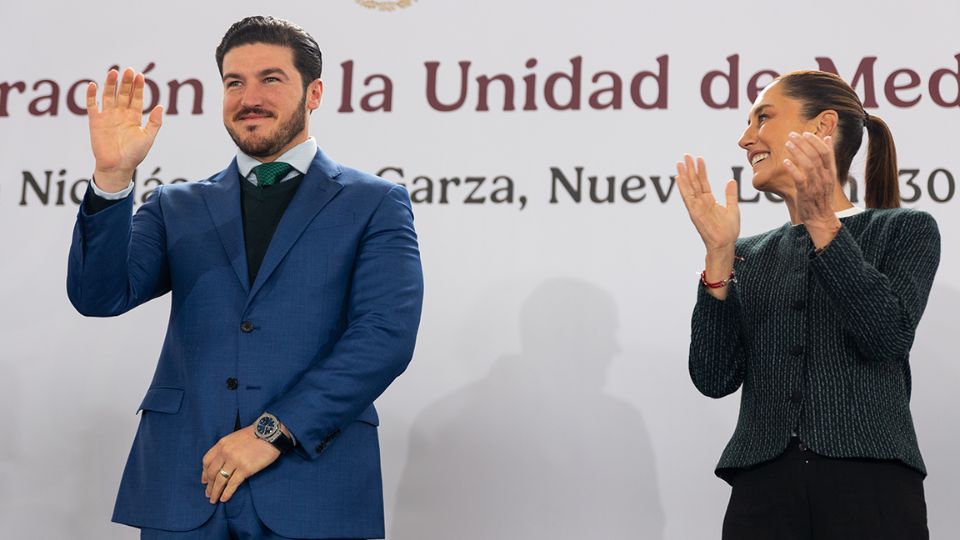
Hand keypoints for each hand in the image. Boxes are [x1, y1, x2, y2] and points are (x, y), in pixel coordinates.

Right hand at [86, 67, 162, 190]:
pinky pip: (92, 105)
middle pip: (123, 94)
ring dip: (110, 84)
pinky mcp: (95, 121)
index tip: (140, 76)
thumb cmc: (134, 155)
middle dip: (126, 82)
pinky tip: (93, 85)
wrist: (117, 167)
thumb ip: (154, 122)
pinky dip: (91, 95)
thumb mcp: (148, 138)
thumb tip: (161, 106)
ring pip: (108, 96)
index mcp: (134, 117)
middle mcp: (121, 114)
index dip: (138, 87)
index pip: (137, 98)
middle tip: (129, 70)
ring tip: (113, 72)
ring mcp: (108, 116)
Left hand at [201, 425, 279, 503]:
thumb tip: (220, 463)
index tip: (204, 481)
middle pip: (212, 473)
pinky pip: (232, 484)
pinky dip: (226, 493)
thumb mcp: (235, 438)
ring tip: (213, 500)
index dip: (204, 473)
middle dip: (209, 486)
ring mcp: (235, 461)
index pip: (206, 461)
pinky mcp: (245, 469)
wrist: (270, 433)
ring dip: (215, 492)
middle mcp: (226, 452)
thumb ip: (226, 448)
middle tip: (208, 494)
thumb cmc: (255, 435)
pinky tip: (224, 499)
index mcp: (222, 444)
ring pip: (220, 480)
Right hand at [675, 154, 740, 252]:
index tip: (699, 158)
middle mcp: (701, 202)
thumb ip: (730, 195)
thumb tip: (730, 181)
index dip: (701, 170)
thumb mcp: (732, 209)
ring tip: (680, 163)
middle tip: (686, 155)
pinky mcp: (694, 212)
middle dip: (690, 168)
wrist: (725, 244)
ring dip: (684, 175)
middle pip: (694, 182)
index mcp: (709, 201)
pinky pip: (688, 198)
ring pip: (689, 188)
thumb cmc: (728, 230)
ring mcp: (696, 207)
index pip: (703, 182)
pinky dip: (683, 188)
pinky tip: (679, 178)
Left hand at [783, 132, 841, 245]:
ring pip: (809, 165)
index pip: (826, 152)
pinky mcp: (806, 194)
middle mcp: (825, 177)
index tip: (804, 133)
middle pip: (816, 156)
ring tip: (788, 144)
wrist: (820, 217)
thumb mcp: (828, 175)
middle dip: (804, 143)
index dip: (815, 141)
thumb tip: (827, 139)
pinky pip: (800, 179)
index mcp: (831, 172)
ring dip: (797, 153)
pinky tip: (785, 161)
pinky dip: (793, 169)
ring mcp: (816, 186)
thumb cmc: (821, 194)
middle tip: (792, 135)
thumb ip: (827, 158)